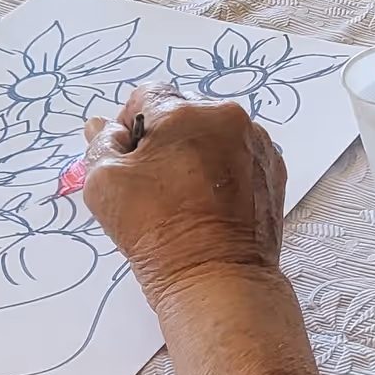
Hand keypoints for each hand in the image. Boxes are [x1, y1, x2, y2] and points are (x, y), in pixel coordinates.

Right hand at [82, 95, 324, 374]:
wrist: (216, 278)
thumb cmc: (154, 231)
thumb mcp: (103, 184)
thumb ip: (101, 144)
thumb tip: (105, 127)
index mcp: (184, 111)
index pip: (146, 96)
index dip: (128, 124)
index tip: (127, 159)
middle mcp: (227, 117)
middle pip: (184, 112)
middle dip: (164, 139)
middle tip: (152, 182)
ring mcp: (256, 143)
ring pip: (214, 134)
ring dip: (196, 152)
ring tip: (183, 195)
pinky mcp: (274, 169)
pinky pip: (239, 155)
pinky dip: (223, 169)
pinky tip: (210, 202)